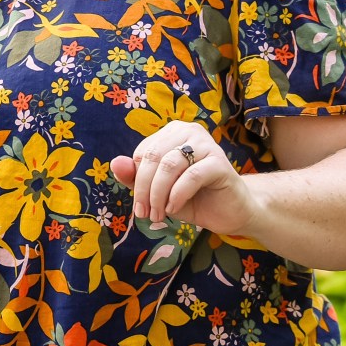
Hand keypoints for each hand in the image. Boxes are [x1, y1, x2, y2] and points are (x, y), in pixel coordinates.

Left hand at [111, 120, 262, 236]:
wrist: (230, 212)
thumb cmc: (193, 198)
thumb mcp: (158, 191)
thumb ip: (135, 178)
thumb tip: (114, 163)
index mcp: (172, 133)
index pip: (143, 153)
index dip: (137, 181)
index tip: (140, 206)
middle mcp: (189, 131)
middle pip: (153, 157)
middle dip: (144, 189)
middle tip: (145, 213)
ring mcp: (206, 144)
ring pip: (169, 165)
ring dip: (158, 194)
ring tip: (159, 214)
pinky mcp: (220, 162)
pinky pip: (190, 176)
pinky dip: (177, 195)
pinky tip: (174, 208)